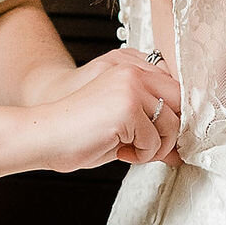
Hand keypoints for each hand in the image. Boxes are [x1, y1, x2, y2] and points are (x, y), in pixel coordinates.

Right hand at [27, 45, 181, 172]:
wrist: (45, 137)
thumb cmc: (78, 134)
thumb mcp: (123, 129)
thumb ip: (153, 132)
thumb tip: (180, 153)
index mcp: (131, 69)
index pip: (175, 89)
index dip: (174, 117)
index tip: (163, 137)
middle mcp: (134, 73)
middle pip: (180, 103)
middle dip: (172, 132)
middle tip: (150, 147)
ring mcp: (131, 88)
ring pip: (172, 124)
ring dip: (156, 147)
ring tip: (131, 150)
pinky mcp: (128, 108)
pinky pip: (155, 141)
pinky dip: (142, 155)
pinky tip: (121, 151)